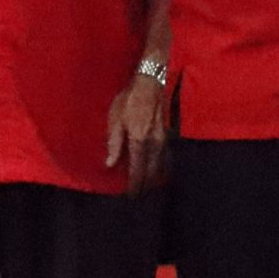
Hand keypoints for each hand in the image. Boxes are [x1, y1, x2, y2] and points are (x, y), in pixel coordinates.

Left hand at [103, 74, 170, 195]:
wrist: (151, 83)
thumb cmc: (130, 99)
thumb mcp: (115, 119)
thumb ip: (114, 143)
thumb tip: (110, 163)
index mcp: (139, 141)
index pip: (137, 168)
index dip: (135, 183)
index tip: (132, 194)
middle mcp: (154, 143)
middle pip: (152, 169)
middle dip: (146, 183)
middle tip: (141, 194)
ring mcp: (164, 138)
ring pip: (162, 163)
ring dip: (156, 176)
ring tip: (151, 186)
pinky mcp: (168, 132)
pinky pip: (167, 154)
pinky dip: (164, 164)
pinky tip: (162, 167)